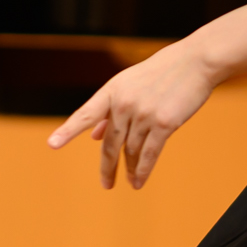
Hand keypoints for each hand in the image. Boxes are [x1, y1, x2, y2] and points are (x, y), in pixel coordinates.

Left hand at [48, 43, 218, 189]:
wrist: (194, 62)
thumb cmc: (162, 72)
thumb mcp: (130, 85)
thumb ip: (111, 110)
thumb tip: (93, 136)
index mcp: (112, 91)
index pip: (86, 114)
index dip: (68, 131)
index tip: (52, 145)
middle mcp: (124, 103)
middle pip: (109, 143)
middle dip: (107, 167)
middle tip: (106, 183)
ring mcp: (143, 114)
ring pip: (130, 150)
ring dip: (130, 169)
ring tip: (130, 182)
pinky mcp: (163, 124)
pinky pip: (149, 154)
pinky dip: (142, 171)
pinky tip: (138, 181)